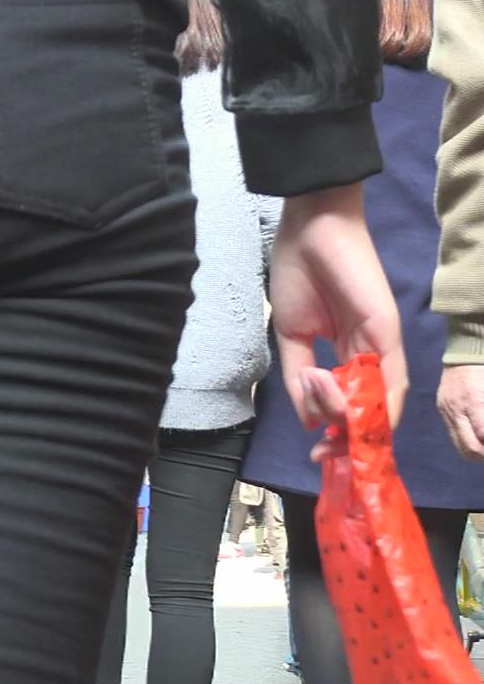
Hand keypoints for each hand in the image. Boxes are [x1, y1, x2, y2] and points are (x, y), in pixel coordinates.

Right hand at [270, 184, 406, 435]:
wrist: (310, 229)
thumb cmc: (297, 272)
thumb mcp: (290, 336)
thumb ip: (299, 378)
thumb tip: (308, 420)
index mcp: (346, 354)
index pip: (350, 405)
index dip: (335, 434)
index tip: (316, 453)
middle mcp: (368, 356)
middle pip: (367, 411)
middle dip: (345, 440)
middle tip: (321, 454)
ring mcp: (381, 347)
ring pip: (376, 403)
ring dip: (349, 421)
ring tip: (320, 409)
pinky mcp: (388, 335)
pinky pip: (391, 383)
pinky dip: (373, 408)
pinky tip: (346, 414)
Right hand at [438, 365, 483, 460]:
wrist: (466, 348)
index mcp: (474, 400)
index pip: (483, 436)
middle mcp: (456, 408)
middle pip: (471, 448)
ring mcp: (446, 409)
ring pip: (461, 446)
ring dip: (477, 454)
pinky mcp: (442, 408)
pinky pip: (454, 434)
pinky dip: (467, 442)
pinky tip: (478, 439)